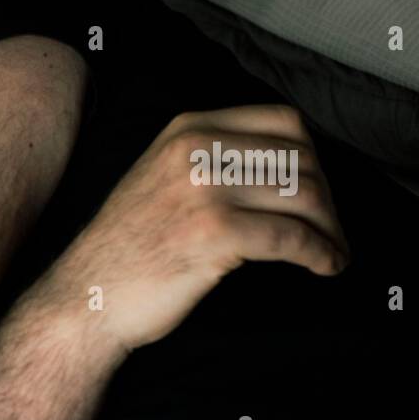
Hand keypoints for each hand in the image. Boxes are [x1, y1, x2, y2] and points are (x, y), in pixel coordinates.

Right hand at [43, 105, 347, 353]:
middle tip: (330, 231)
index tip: (316, 192)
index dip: (314, 158)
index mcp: (186, 130)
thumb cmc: (127, 251)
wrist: (86, 297)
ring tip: (332, 252)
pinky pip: (293, 237)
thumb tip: (289, 170)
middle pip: (301, 158)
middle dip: (328, 199)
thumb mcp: (161, 180)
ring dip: (331, 229)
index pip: (283, 122)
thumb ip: (210, 161)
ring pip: (305, 195)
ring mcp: (204, 188)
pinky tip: (324, 266)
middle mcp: (196, 149)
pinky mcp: (214, 232)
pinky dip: (320, 253)